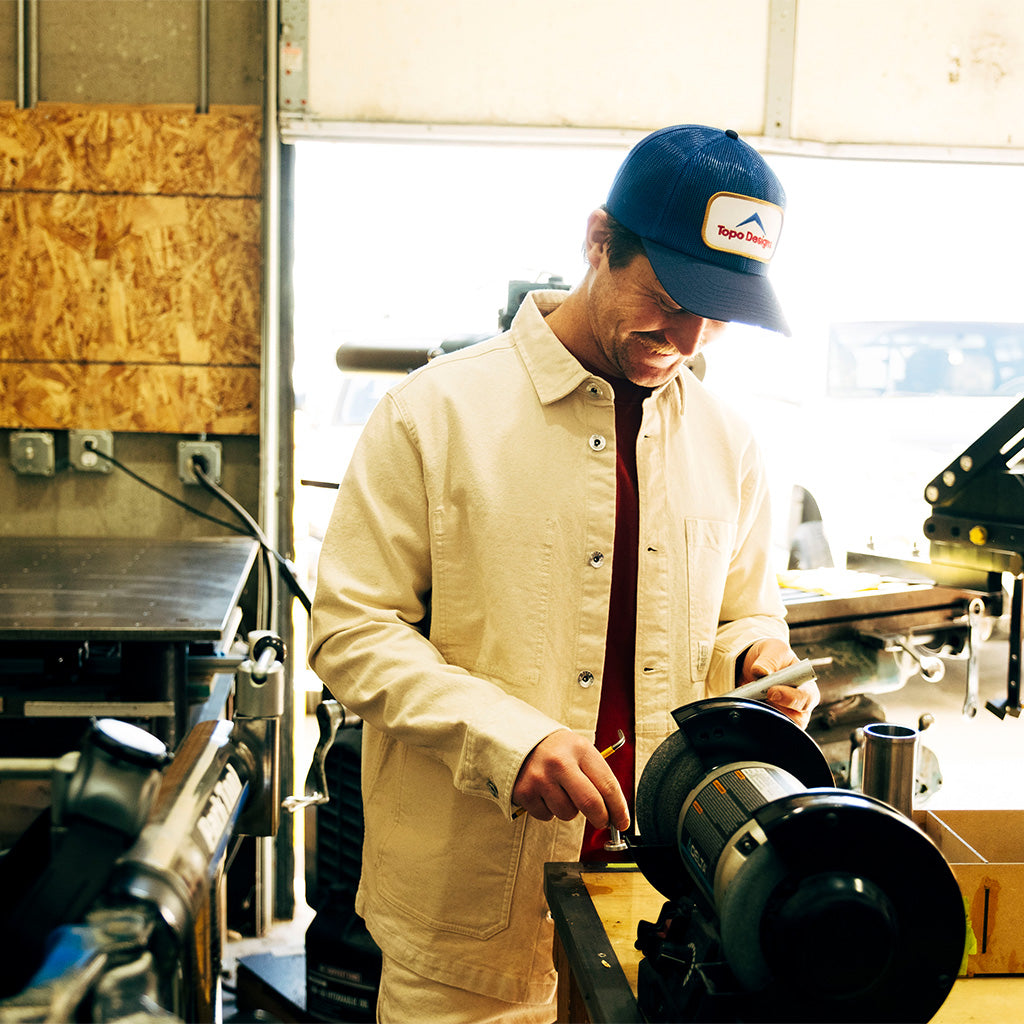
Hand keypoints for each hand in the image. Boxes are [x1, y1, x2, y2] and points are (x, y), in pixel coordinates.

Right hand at [512, 730, 628, 829]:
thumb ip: (599, 779)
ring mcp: (540, 778)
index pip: (608, 786)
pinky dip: (550, 810)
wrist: (523, 740)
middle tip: (603, 821)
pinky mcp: (525, 792)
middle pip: (591, 804)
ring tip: (563, 792)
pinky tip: (546, 793)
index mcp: (580, 749)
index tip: (622, 822)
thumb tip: (616, 815)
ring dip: (571, 810)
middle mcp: (560, 762)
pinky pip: (548, 816)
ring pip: (568, 813)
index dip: (619, 809)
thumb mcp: (582, 753)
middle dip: (602, 819)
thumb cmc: (561, 751)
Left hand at [738, 638, 819, 730]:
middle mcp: (798, 708)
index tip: (771, 691)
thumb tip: (761, 672)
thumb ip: (769, 659)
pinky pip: (759, 727)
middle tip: (755, 697)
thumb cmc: (771, 657)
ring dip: (759, 714)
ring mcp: (783, 717)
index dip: (790, 698)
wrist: (754, 666)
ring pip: (775, 726)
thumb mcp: (772, 649)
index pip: (806, 699)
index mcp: (807, 688)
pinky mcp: (766, 722)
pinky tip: (742, 705)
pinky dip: (750, 718)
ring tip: (747, 699)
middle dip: (772, 709)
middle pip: (793, 721)